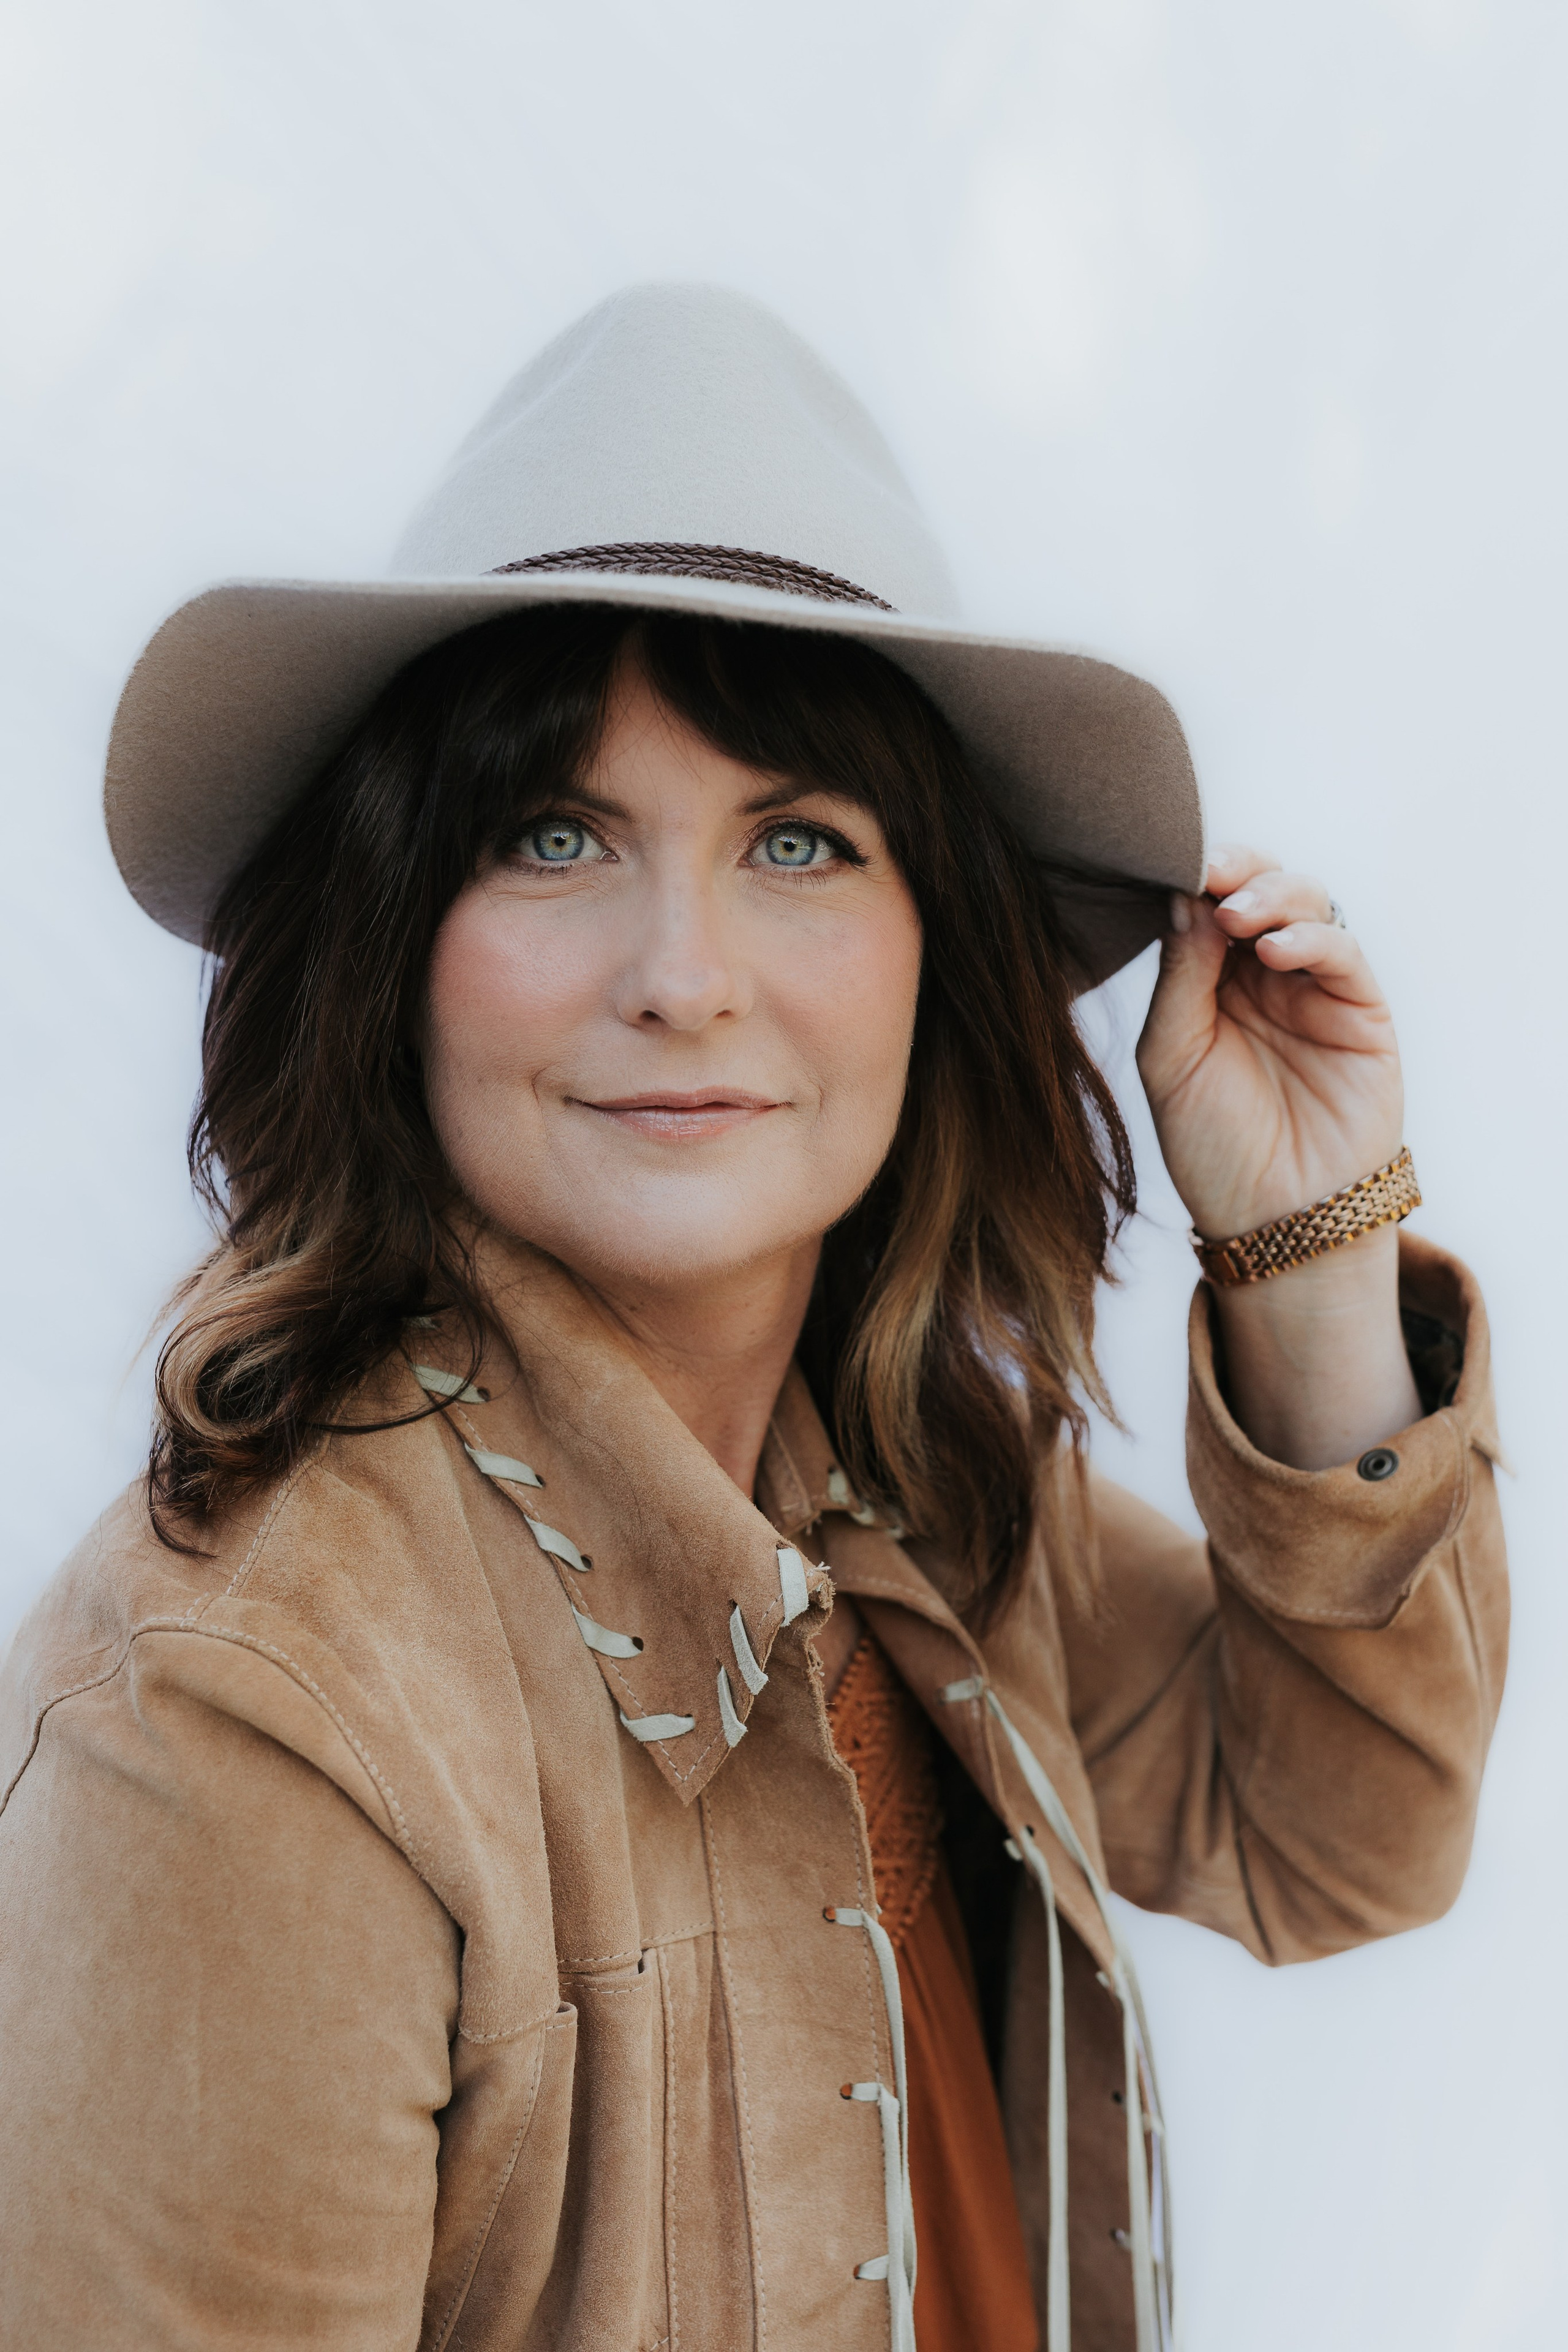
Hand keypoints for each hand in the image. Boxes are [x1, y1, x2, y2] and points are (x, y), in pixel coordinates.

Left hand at [1136, 843, 1402, 1242]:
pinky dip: (1312, 939)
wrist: (1272, 1221)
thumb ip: (1179, 977)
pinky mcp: (1361, 1011)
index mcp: (1208, 980)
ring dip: (1272, 895)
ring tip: (1237, 914)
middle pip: (1258, 887)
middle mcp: (1263, 975)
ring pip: (1305, 904)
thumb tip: (1183, 895)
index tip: (1166, 861)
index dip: (1191, 876)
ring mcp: (1314, 988)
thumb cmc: (1211, 1148)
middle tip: (1208, 874)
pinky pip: (1343, 952)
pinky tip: (1276, 952)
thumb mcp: (1171, 1057)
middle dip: (1234, 870)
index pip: (1203, 903)